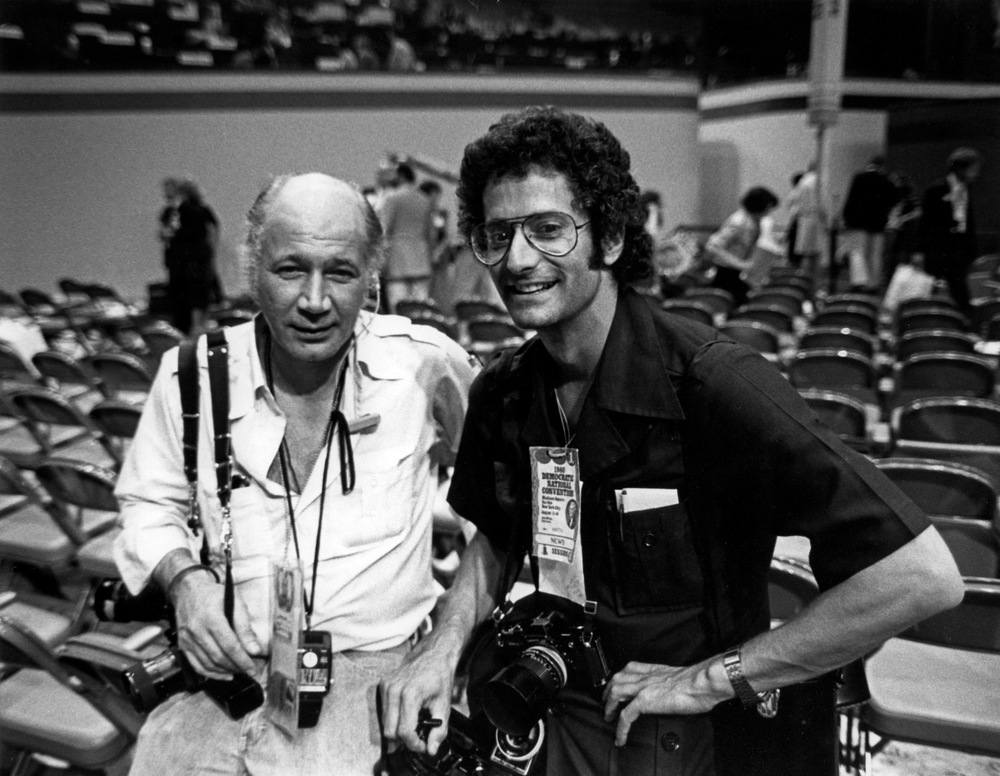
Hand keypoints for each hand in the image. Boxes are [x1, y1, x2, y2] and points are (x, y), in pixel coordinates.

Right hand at [172, 571, 258, 679]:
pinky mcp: (182, 645)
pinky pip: (196, 665)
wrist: (189, 590)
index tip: (254, 669)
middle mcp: (196, 630)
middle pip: (218, 657)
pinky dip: (211, 674)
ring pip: (208, 664)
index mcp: (211, 617)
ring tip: (239, 672)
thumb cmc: (215, 594)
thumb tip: (254, 650)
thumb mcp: (236, 601)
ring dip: (225, 672)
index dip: (243, 660)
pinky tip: (224, 675)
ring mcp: (187, 639)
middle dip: (236, 667)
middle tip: (249, 671)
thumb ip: (245, 626)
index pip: (229, 645)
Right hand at [379, 638, 460, 756]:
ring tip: (415, 724)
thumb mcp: (444, 705)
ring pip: (385, 724)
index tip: (423, 746)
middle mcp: (394, 689)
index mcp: (410, 694)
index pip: (404, 731)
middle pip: (390, 732)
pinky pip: (383, 712)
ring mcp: (386, 686)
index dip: (414, 744)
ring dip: (398, 730)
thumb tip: (432, 750)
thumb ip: (439, 731)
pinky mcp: (382, 685)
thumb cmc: (440, 676)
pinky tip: (407, 713)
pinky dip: (394, 718)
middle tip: (419, 738)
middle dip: (405, 740)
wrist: (434, 653)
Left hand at [602, 660, 722, 745]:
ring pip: (615, 693)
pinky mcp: (645, 701)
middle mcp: (645, 676)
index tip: (617, 685)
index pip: (629, 669)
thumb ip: (669, 683)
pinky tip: (620, 736)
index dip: (620, 678)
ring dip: (609, 707)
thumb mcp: (679, 678)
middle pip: (617, 679)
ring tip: (609, 718)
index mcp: (654, 670)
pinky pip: (625, 716)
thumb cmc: (698, 682)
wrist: (702, 683)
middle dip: (608, 692)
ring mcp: (643, 687)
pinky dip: (620, 728)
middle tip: (606, 703)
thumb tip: (671, 693)